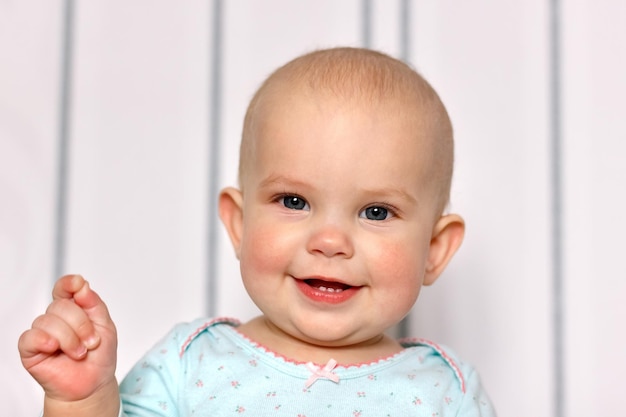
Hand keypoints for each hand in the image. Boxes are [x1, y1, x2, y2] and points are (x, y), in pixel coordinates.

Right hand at [18, 275, 117, 402]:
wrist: (92, 384)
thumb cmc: (99, 355)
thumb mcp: (106, 326)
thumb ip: (94, 304)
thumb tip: (82, 285)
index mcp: (74, 308)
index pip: (65, 288)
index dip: (69, 283)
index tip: (78, 284)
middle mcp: (56, 318)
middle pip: (61, 305)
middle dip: (81, 325)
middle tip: (91, 342)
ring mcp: (42, 333)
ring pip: (48, 321)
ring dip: (70, 338)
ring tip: (80, 353)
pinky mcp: (30, 350)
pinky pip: (30, 337)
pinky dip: (44, 340)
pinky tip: (54, 348)